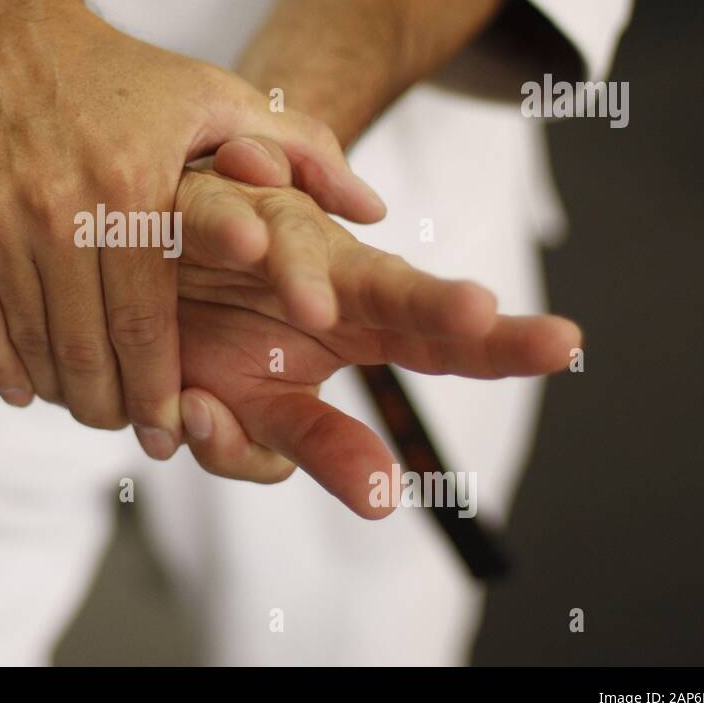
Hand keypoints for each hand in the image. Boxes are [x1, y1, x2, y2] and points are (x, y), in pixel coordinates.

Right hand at [0, 0, 384, 457]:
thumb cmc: (118, 72)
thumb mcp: (218, 96)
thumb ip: (302, 152)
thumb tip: (371, 207)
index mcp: (133, 185)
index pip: (147, 324)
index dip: (158, 390)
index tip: (169, 430)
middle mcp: (59, 205)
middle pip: (86, 345)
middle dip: (111, 405)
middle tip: (127, 430)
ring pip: (29, 337)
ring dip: (59, 389)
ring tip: (85, 408)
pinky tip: (22, 387)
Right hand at [157, 140, 579, 504]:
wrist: (138, 276)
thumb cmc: (210, 343)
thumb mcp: (265, 415)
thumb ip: (321, 450)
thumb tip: (378, 498)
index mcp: (353, 315)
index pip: (433, 335)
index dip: (495, 343)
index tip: (565, 345)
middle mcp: (322, 265)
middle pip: (385, 283)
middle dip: (428, 299)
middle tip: (475, 314)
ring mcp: (264, 229)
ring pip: (295, 244)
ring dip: (302, 270)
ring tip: (314, 306)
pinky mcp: (199, 204)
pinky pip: (209, 213)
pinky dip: (222, 222)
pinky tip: (241, 237)